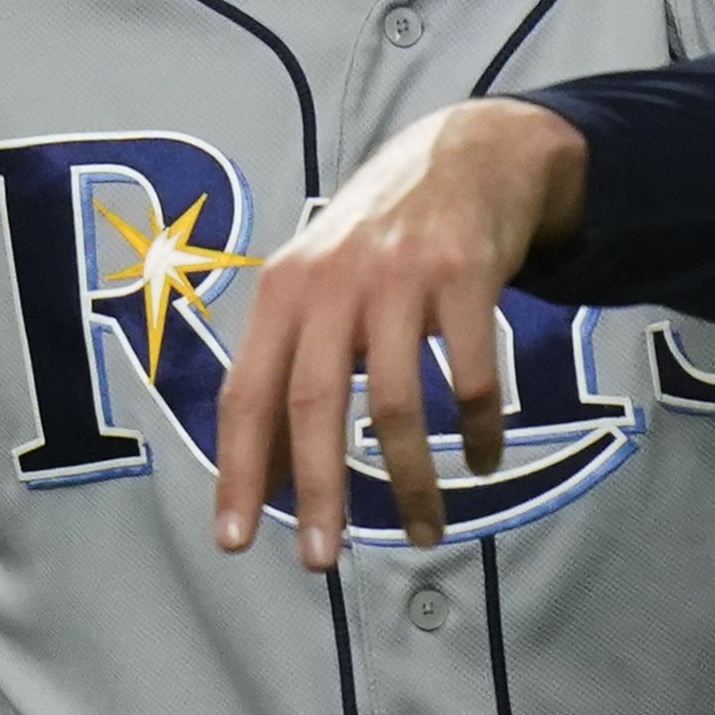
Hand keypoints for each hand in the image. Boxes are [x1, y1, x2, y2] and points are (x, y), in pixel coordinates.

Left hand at [213, 97, 586, 565]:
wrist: (467, 153)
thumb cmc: (380, 241)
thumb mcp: (318, 287)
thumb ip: (292, 369)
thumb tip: (268, 479)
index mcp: (283, 290)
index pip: (247, 392)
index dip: (237, 470)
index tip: (234, 540)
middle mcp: (332, 280)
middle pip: (314, 403)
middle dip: (317, 491)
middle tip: (320, 561)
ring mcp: (400, 275)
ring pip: (398, 402)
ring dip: (411, 480)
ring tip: (423, 530)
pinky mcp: (467, 274)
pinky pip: (472, 376)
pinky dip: (479, 430)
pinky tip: (481, 459)